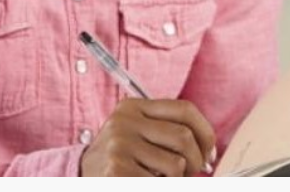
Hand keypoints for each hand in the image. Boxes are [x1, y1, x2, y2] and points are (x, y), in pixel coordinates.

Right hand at [80, 98, 215, 176]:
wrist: (80, 175)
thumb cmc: (120, 157)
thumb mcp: (137, 133)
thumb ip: (167, 131)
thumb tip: (209, 152)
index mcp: (134, 106)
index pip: (184, 109)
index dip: (205, 131)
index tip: (210, 152)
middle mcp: (125, 121)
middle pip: (183, 137)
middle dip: (196, 160)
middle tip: (193, 172)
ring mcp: (120, 145)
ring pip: (175, 165)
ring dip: (177, 179)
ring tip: (162, 179)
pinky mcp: (117, 170)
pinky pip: (159, 184)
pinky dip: (161, 187)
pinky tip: (145, 182)